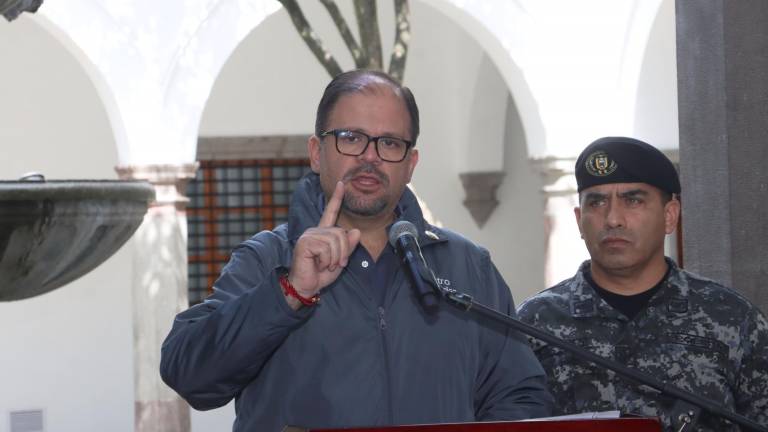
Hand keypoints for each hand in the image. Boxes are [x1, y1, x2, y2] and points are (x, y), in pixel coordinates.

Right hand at [287, 181, 360, 304]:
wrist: (305, 286)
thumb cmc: (321, 274)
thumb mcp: (340, 260)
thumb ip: (348, 246)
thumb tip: (356, 231)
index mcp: (324, 232)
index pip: (331, 212)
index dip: (337, 198)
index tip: (342, 183)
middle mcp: (316, 230)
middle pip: (342, 233)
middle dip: (343, 252)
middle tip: (334, 265)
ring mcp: (309, 235)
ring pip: (335, 241)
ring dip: (334, 258)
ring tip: (325, 265)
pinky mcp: (305, 242)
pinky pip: (326, 248)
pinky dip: (326, 261)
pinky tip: (317, 265)